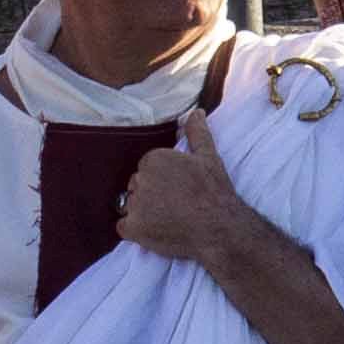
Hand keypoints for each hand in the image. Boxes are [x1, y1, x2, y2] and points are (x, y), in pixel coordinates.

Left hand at [113, 115, 253, 264]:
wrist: (219, 228)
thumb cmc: (215, 192)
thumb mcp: (209, 157)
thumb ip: (197, 133)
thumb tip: (195, 112)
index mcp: (154, 158)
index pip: (147, 168)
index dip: (163, 180)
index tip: (179, 189)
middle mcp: (140, 178)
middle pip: (137, 186)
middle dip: (151, 194)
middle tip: (175, 204)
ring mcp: (135, 204)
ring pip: (130, 205)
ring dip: (143, 212)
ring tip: (168, 218)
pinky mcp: (133, 228)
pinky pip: (124, 227)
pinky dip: (135, 230)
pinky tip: (156, 231)